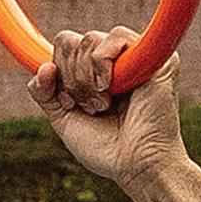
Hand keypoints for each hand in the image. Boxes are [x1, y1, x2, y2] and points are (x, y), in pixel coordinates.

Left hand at [30, 33, 200, 201]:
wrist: (137, 165)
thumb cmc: (107, 149)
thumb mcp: (64, 119)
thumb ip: (45, 93)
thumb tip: (44, 67)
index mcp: (94, 73)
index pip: (64, 46)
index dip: (57, 71)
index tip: (69, 103)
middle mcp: (114, 62)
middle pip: (71, 41)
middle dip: (71, 78)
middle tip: (92, 107)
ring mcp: (135, 58)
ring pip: (90, 38)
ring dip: (86, 76)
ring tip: (103, 103)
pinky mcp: (156, 57)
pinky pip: (117, 35)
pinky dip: (103, 61)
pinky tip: (110, 87)